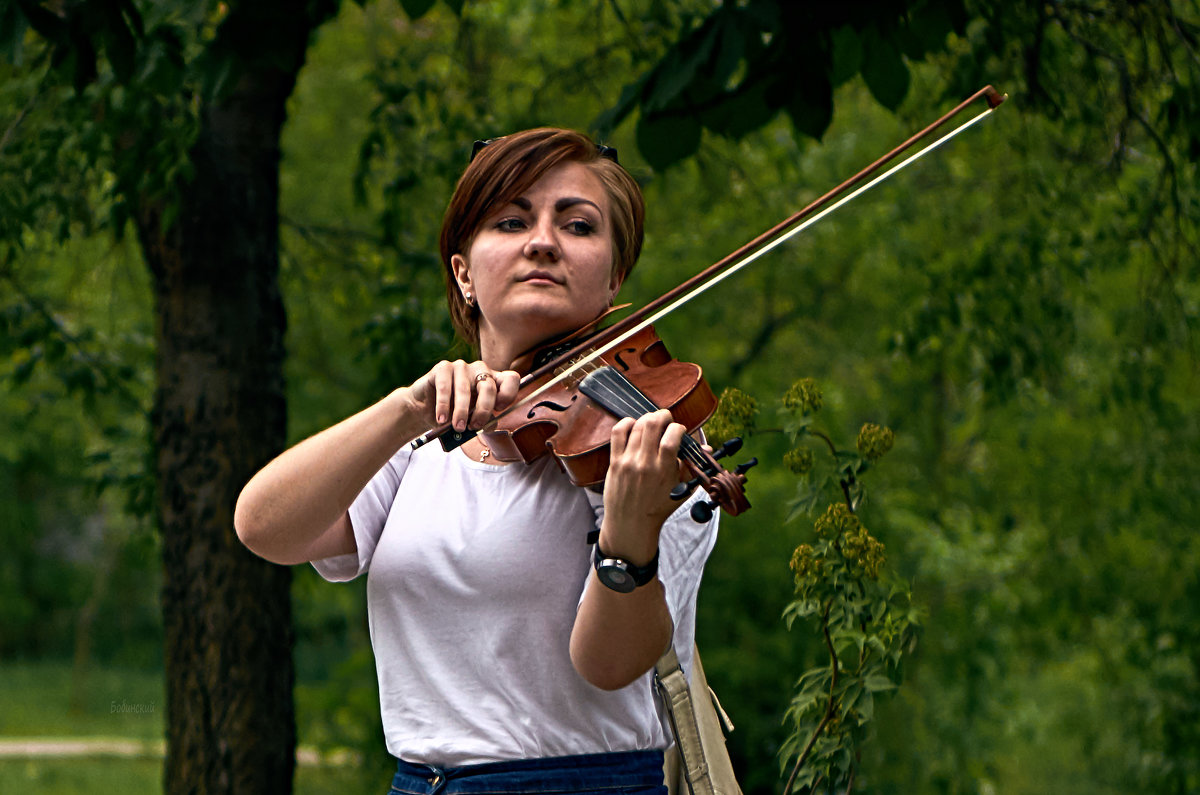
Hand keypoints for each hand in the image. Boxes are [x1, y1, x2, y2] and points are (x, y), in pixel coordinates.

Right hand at [405, 360, 519, 431]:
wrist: (425, 410)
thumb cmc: (453, 415)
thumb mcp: (472, 421)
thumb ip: (484, 422)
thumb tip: (489, 425)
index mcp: (492, 381)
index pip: (511, 379)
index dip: (508, 394)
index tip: (498, 410)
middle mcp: (480, 370)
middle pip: (489, 387)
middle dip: (482, 411)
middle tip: (473, 427)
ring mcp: (461, 366)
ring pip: (465, 390)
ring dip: (461, 412)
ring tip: (457, 427)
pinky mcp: (442, 368)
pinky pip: (445, 387)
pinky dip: (443, 406)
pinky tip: (441, 419)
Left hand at [599, 409, 686, 563]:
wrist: (631, 524)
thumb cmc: (658, 508)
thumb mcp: (680, 490)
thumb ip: (691, 467)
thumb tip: (706, 448)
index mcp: (663, 471)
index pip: (671, 438)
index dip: (678, 427)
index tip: (680, 430)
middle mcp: (645, 464)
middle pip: (652, 424)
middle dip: (663, 416)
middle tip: (667, 420)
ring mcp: (628, 462)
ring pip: (637, 426)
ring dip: (647, 419)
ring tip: (653, 424)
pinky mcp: (615, 462)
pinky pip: (617, 433)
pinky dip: (627, 423)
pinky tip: (634, 425)